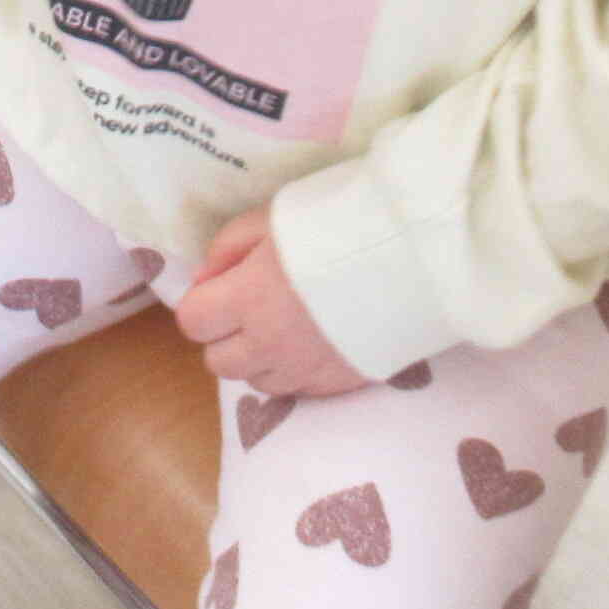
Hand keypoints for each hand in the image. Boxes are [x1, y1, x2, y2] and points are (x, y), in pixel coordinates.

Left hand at [172, 210, 367, 397]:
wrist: (416, 252)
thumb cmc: (340, 222)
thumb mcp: (271, 216)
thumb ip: (226, 249)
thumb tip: (204, 281)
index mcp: (249, 298)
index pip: (193, 322)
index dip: (202, 303)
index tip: (222, 288)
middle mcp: (270, 344)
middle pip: (217, 362)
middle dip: (225, 336)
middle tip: (251, 308)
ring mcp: (305, 370)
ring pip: (255, 382)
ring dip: (258, 358)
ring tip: (285, 325)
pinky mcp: (338, 385)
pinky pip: (295, 391)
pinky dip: (293, 371)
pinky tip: (313, 342)